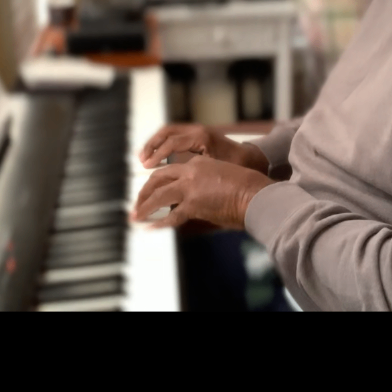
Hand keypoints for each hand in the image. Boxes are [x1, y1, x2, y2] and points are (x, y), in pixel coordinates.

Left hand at [131, 155, 271, 233]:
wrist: (256, 194)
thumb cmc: (247, 188)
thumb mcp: (223, 177)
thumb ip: (205, 185)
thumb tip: (196, 201)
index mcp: (198, 164)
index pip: (169, 171)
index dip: (157, 181)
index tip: (151, 190)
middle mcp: (190, 172)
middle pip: (158, 179)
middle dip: (144, 192)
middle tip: (137, 203)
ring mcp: (190, 188)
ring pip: (158, 195)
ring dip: (144, 206)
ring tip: (135, 216)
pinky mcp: (193, 204)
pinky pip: (171, 215)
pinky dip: (159, 222)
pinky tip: (149, 227)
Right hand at [139, 123, 268, 173]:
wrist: (251, 158)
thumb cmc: (236, 168)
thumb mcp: (215, 173)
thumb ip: (194, 178)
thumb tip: (173, 191)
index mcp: (202, 138)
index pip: (173, 142)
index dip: (158, 154)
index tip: (147, 165)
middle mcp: (197, 130)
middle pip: (167, 131)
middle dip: (152, 145)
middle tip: (142, 159)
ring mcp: (197, 130)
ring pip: (169, 131)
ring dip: (155, 142)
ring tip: (145, 157)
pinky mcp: (196, 134)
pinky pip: (175, 134)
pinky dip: (163, 143)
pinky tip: (157, 154)